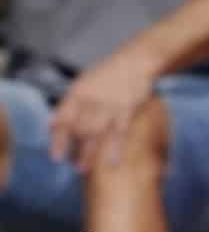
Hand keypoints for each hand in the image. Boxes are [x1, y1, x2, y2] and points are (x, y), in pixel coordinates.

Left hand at [49, 50, 158, 173]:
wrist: (134, 63)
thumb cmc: (108, 76)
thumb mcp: (84, 85)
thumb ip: (69, 105)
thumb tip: (51, 124)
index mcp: (78, 92)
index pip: (63, 119)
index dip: (58, 139)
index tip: (55, 157)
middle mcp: (90, 100)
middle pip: (77, 129)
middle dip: (73, 149)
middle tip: (72, 167)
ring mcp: (108, 106)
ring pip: (94, 134)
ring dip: (87, 153)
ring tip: (82, 169)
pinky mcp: (126, 111)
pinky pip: (118, 134)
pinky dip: (115, 149)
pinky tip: (111, 163)